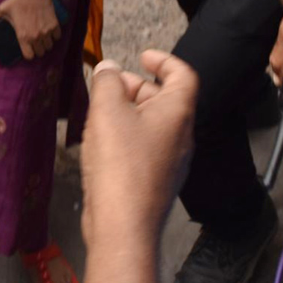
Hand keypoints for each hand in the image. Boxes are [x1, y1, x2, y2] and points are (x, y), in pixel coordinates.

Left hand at [0, 0, 60, 60]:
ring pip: (49, 46)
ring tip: (43, 38)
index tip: (28, 49)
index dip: (28, 54)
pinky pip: (57, 37)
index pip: (29, 56)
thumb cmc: (18, 1)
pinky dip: (54, 36)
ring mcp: (46, 32)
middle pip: (41, 53)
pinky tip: (50, 32)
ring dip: (46, 44)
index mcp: (23, 36)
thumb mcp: (3, 9)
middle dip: (38, 50)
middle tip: (35, 44)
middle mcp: (36, 37)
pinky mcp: (55, 26)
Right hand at [81, 53, 196, 244]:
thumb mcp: (107, 111)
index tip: (143, 56)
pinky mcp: (156, 181)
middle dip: (138, 87)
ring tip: (100, 114)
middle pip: (165, 99)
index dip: (164, 60)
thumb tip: (109, 68)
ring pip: (153, 125)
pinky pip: (145, 147)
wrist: (124, 226)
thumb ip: (107, 82)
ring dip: (129, 112)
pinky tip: (101, 144)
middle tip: (110, 86)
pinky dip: (127, 136)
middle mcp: (181, 136)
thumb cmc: (120, 165)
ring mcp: (171, 162)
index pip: (183, 75)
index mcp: (177, 113)